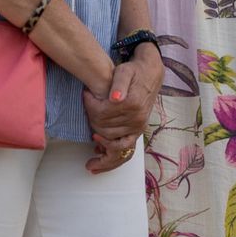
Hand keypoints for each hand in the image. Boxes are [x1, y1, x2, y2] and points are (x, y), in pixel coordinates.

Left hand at [82, 46, 160, 173]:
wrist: (151, 75)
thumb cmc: (134, 72)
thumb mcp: (125, 71)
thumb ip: (119, 83)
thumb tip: (114, 99)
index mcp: (132, 104)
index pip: (102, 114)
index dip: (90, 107)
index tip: (85, 96)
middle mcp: (137, 118)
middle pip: (106, 131)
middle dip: (92, 126)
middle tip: (85, 120)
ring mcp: (138, 126)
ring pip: (116, 146)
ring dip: (102, 155)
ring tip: (90, 165)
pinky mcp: (138, 130)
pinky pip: (127, 149)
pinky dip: (113, 156)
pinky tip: (101, 157)